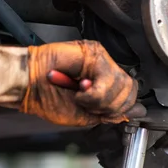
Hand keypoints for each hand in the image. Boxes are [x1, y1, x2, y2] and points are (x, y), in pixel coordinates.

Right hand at [21, 40, 142, 125]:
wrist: (29, 87)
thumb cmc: (50, 99)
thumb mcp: (87, 115)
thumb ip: (112, 113)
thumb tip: (138, 112)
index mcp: (106, 85)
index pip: (131, 96)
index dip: (121, 109)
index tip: (104, 114)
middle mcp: (106, 70)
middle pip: (130, 90)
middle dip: (111, 106)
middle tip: (90, 107)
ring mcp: (101, 60)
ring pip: (121, 85)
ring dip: (100, 100)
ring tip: (80, 97)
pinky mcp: (93, 52)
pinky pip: (107, 78)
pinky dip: (92, 93)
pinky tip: (78, 90)